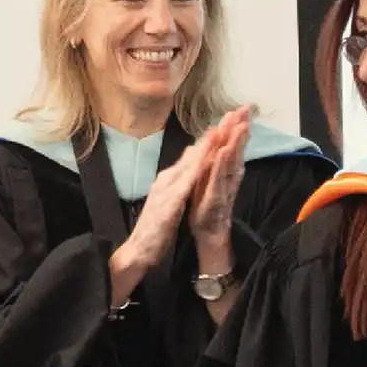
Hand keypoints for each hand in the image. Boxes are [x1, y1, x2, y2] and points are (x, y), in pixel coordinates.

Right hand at [108, 131, 218, 305]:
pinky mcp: (167, 206)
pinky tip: (203, 166)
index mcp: (170, 180)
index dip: (209, 140)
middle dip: (210, 137)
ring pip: (188, 167)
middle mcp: (167, 180)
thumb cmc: (156, 226)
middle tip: (228, 117)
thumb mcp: (170, 199)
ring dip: (203, 150)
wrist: (138, 249)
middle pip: (192, 156)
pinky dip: (193, 175)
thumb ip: (179, 181)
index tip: (227, 123)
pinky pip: (183, 188)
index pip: (193, 156)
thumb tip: (189, 161)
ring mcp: (166, 191)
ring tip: (218, 133)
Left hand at [188, 107, 249, 242]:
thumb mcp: (209, 181)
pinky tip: (223, 152)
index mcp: (224, 172)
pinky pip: (219, 180)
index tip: (242, 108)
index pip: (231, 145)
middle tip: (246, 109)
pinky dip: (222, 165)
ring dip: (236, 143)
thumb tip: (220, 146)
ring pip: (230, 162)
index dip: (236, 127)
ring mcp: (223, 188)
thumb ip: (215, 164)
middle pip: (235, 149)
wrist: (207, 235)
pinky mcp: (215, 199)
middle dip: (240, 129)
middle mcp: (227, 178)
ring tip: (240, 125)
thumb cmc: (207, 209)